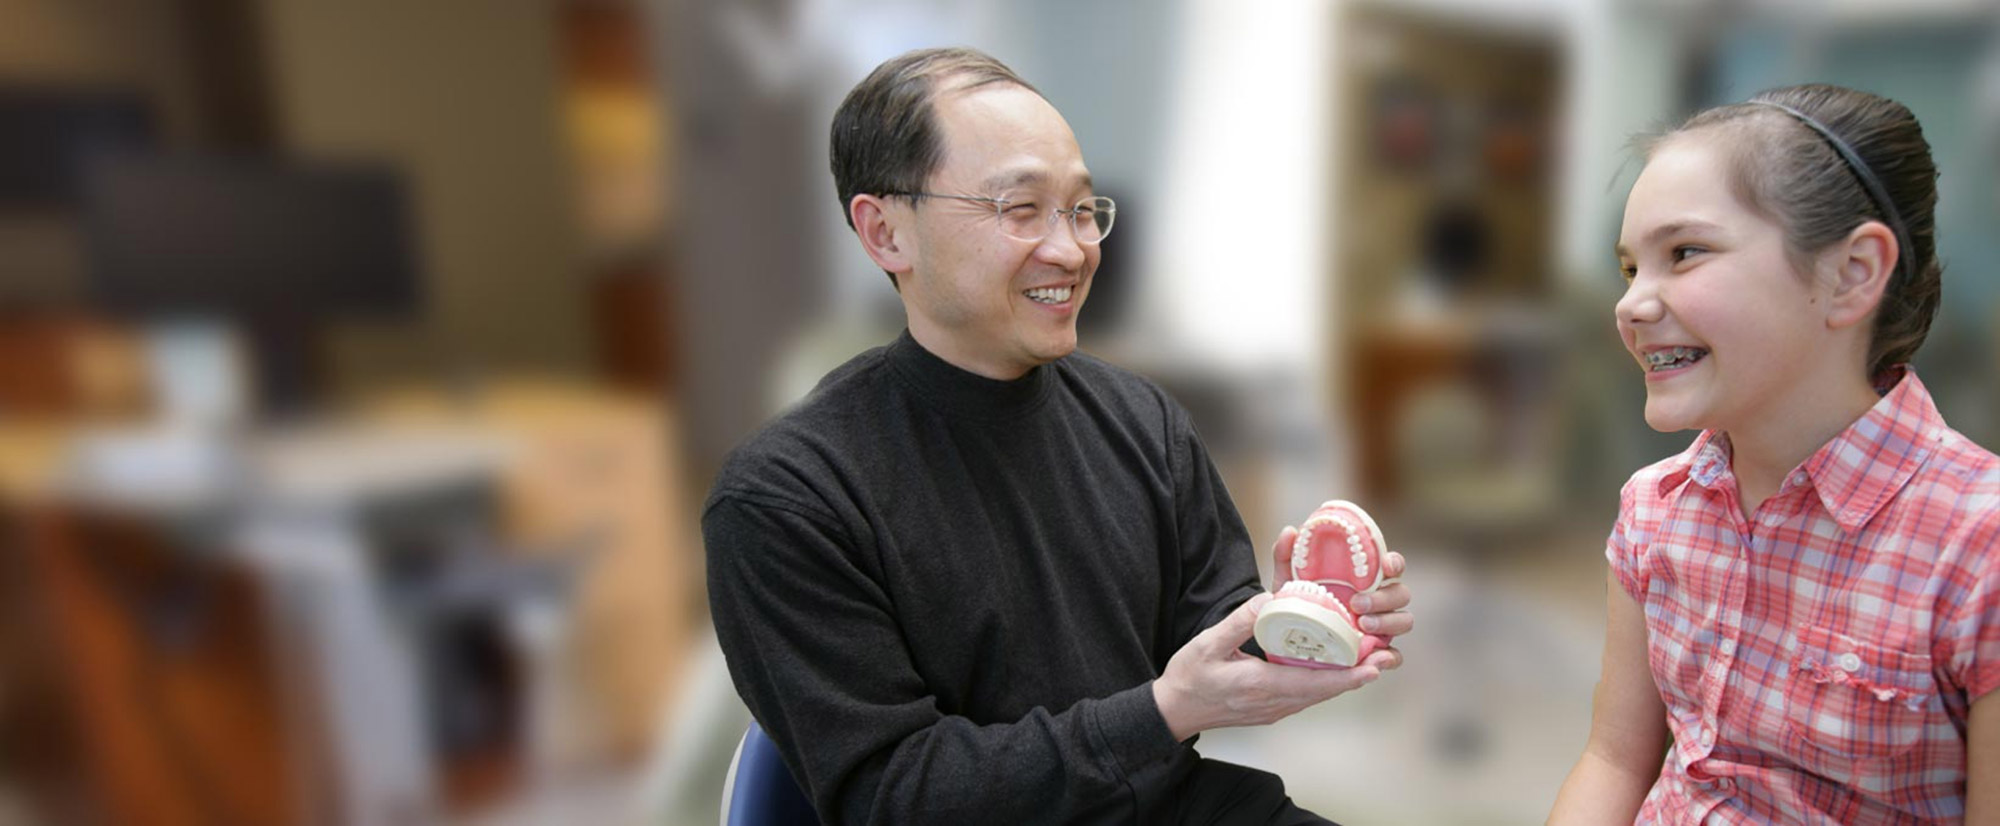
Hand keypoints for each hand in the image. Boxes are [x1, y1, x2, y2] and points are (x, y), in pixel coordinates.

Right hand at [1153, 593, 1387, 741]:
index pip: (1314, 684)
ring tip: (1372, 660)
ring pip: (1319, 693)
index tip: (1374, 667)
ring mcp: (1274, 708)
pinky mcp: (1271, 707)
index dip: (1347, 677)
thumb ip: (1240, 620)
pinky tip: (1337, 667)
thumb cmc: (1189, 677)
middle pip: (1325, 690)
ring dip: (1345, 679)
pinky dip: (1326, 681)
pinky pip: (1307, 694)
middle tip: (1385, 656)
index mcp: (1260, 685)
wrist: (1173, 711)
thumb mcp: (1208, 643)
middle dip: (1357, 675)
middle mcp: (1274, 702)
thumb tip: (1270, 598)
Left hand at [1269, 526, 1415, 655]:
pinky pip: (1395, 655)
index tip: (1385, 566)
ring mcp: (1382, 625)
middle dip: (1384, 598)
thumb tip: (1290, 532)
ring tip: (1362, 625)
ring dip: (1388, 622)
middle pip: (1401, 593)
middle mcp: (1379, 599)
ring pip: (1404, 620)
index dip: (1394, 563)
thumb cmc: (1298, 602)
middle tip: (1357, 604)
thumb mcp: (1288, 580)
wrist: (1287, 639)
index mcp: (1364, 578)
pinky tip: (1377, 658)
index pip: (1391, 565)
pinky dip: (1391, 657)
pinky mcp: (1378, 650)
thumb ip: (1287, 555)